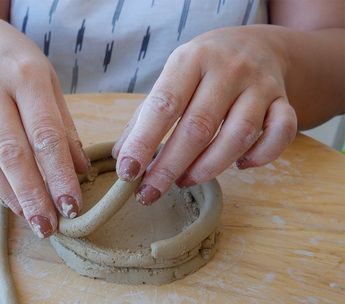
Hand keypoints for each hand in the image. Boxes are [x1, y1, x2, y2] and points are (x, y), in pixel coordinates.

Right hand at [0, 15, 88, 236]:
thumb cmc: (18, 61)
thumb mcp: (49, 82)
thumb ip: (63, 126)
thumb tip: (79, 170)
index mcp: (25, 77)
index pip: (45, 135)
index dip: (59, 175)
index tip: (72, 206)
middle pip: (13, 154)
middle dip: (33, 196)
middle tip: (49, 226)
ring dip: (11, 196)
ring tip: (32, 218)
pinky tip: (7, 201)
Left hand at [113, 25, 296, 204]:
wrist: (256, 45)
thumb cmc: (204, 68)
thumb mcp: (172, 78)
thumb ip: (146, 115)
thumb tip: (122, 156)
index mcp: (191, 60)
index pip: (164, 105)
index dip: (144, 142)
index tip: (128, 172)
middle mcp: (228, 68)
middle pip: (198, 127)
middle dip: (170, 167)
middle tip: (150, 193)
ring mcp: (260, 84)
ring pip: (239, 136)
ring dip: (208, 168)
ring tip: (185, 181)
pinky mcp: (285, 100)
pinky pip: (281, 134)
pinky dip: (260, 157)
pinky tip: (240, 166)